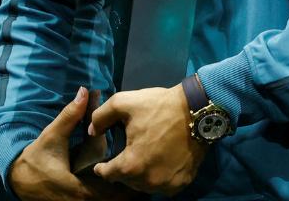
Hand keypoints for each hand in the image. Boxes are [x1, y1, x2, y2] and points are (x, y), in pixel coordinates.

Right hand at [9, 87, 138, 200]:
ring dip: (118, 195)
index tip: (137, 172)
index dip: (123, 184)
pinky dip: (108, 197)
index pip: (107, 193)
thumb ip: (70, 115)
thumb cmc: (37, 157)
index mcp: (76, 188)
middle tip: (143, 178)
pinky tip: (119, 186)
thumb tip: (84, 92)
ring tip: (136, 183)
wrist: (18, 178)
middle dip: (125, 192)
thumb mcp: (52, 135)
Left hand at [88, 85, 207, 194]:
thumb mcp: (124, 103)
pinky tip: (159, 164)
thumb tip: (92, 132)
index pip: (107, 174)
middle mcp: (147, 181)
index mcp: (130, 165)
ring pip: (144, 185)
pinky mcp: (182, 183)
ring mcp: (166, 185)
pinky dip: (159, 178)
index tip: (101, 163)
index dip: (102, 167)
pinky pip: (163, 186)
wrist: (196, 110)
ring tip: (142, 159)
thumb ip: (101, 117)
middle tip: (125, 156)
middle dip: (123, 169)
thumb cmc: (159, 106)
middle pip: (126, 180)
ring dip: (140, 175)